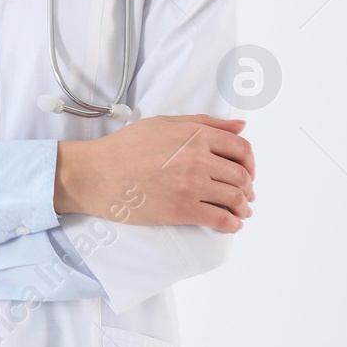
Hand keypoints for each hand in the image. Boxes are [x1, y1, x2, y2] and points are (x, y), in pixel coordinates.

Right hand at [56, 114, 254, 231]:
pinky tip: (231, 224)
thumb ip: (204, 122)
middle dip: (247, 187)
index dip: (250, 162)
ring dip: (243, 206)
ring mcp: (192, 185)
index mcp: (195, 134)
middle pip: (241, 175)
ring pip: (235, 198)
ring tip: (240, 211)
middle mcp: (198, 158)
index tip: (246, 171)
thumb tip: (240, 126)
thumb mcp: (163, 124)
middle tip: (244, 194)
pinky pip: (222, 219)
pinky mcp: (184, 209)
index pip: (241, 148)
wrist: (97, 173)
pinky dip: (233, 224)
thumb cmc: (125, 147)